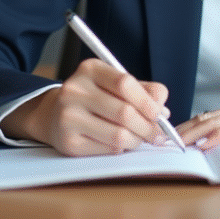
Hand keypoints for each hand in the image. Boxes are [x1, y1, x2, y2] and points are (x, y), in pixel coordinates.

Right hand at [1, 58, 170, 156]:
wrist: (55, 114)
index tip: (160, 114)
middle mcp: (74, 90)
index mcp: (90, 69)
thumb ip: (144, 91)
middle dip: (148, 126)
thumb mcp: (115, 84)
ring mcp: (68, 117)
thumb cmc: (95, 97)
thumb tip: (164, 112)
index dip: (148, 102)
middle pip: (124, 112)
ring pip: (118, 135)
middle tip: (157, 134)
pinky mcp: (68, 142)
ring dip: (137, 140)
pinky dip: (121, 148)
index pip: (125, 83)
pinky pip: (107, 149)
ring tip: (140, 138)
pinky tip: (120, 142)